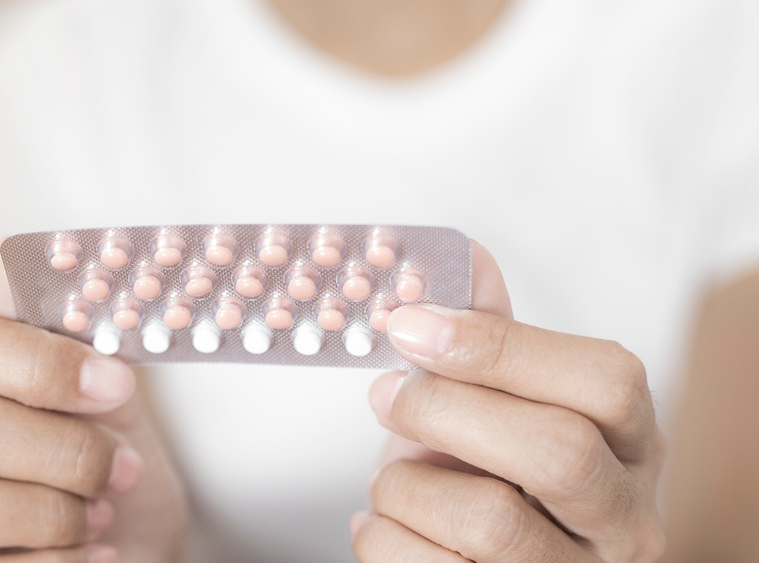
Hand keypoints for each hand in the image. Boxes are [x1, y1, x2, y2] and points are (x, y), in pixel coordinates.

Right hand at [0, 242, 187, 561]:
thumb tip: (42, 263)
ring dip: (48, 511)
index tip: (117, 384)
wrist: (126, 541)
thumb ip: (78, 336)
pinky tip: (94, 555)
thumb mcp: (108, 395)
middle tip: (121, 469)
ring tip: (99, 515)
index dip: (33, 358)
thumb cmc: (108, 460)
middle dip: (59, 449)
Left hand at [351, 242, 665, 561]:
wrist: (474, 558)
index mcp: (631, 444)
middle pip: (555, 452)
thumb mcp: (498, 400)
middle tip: (384, 395)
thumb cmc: (489, 473)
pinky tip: (387, 524)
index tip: (411, 325)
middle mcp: (624, 520)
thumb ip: (487, 333)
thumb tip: (461, 254)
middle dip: (443, 410)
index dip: (499, 347)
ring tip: (393, 477)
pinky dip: (380, 536)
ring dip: (405, 485)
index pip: (607, 383)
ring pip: (487, 523)